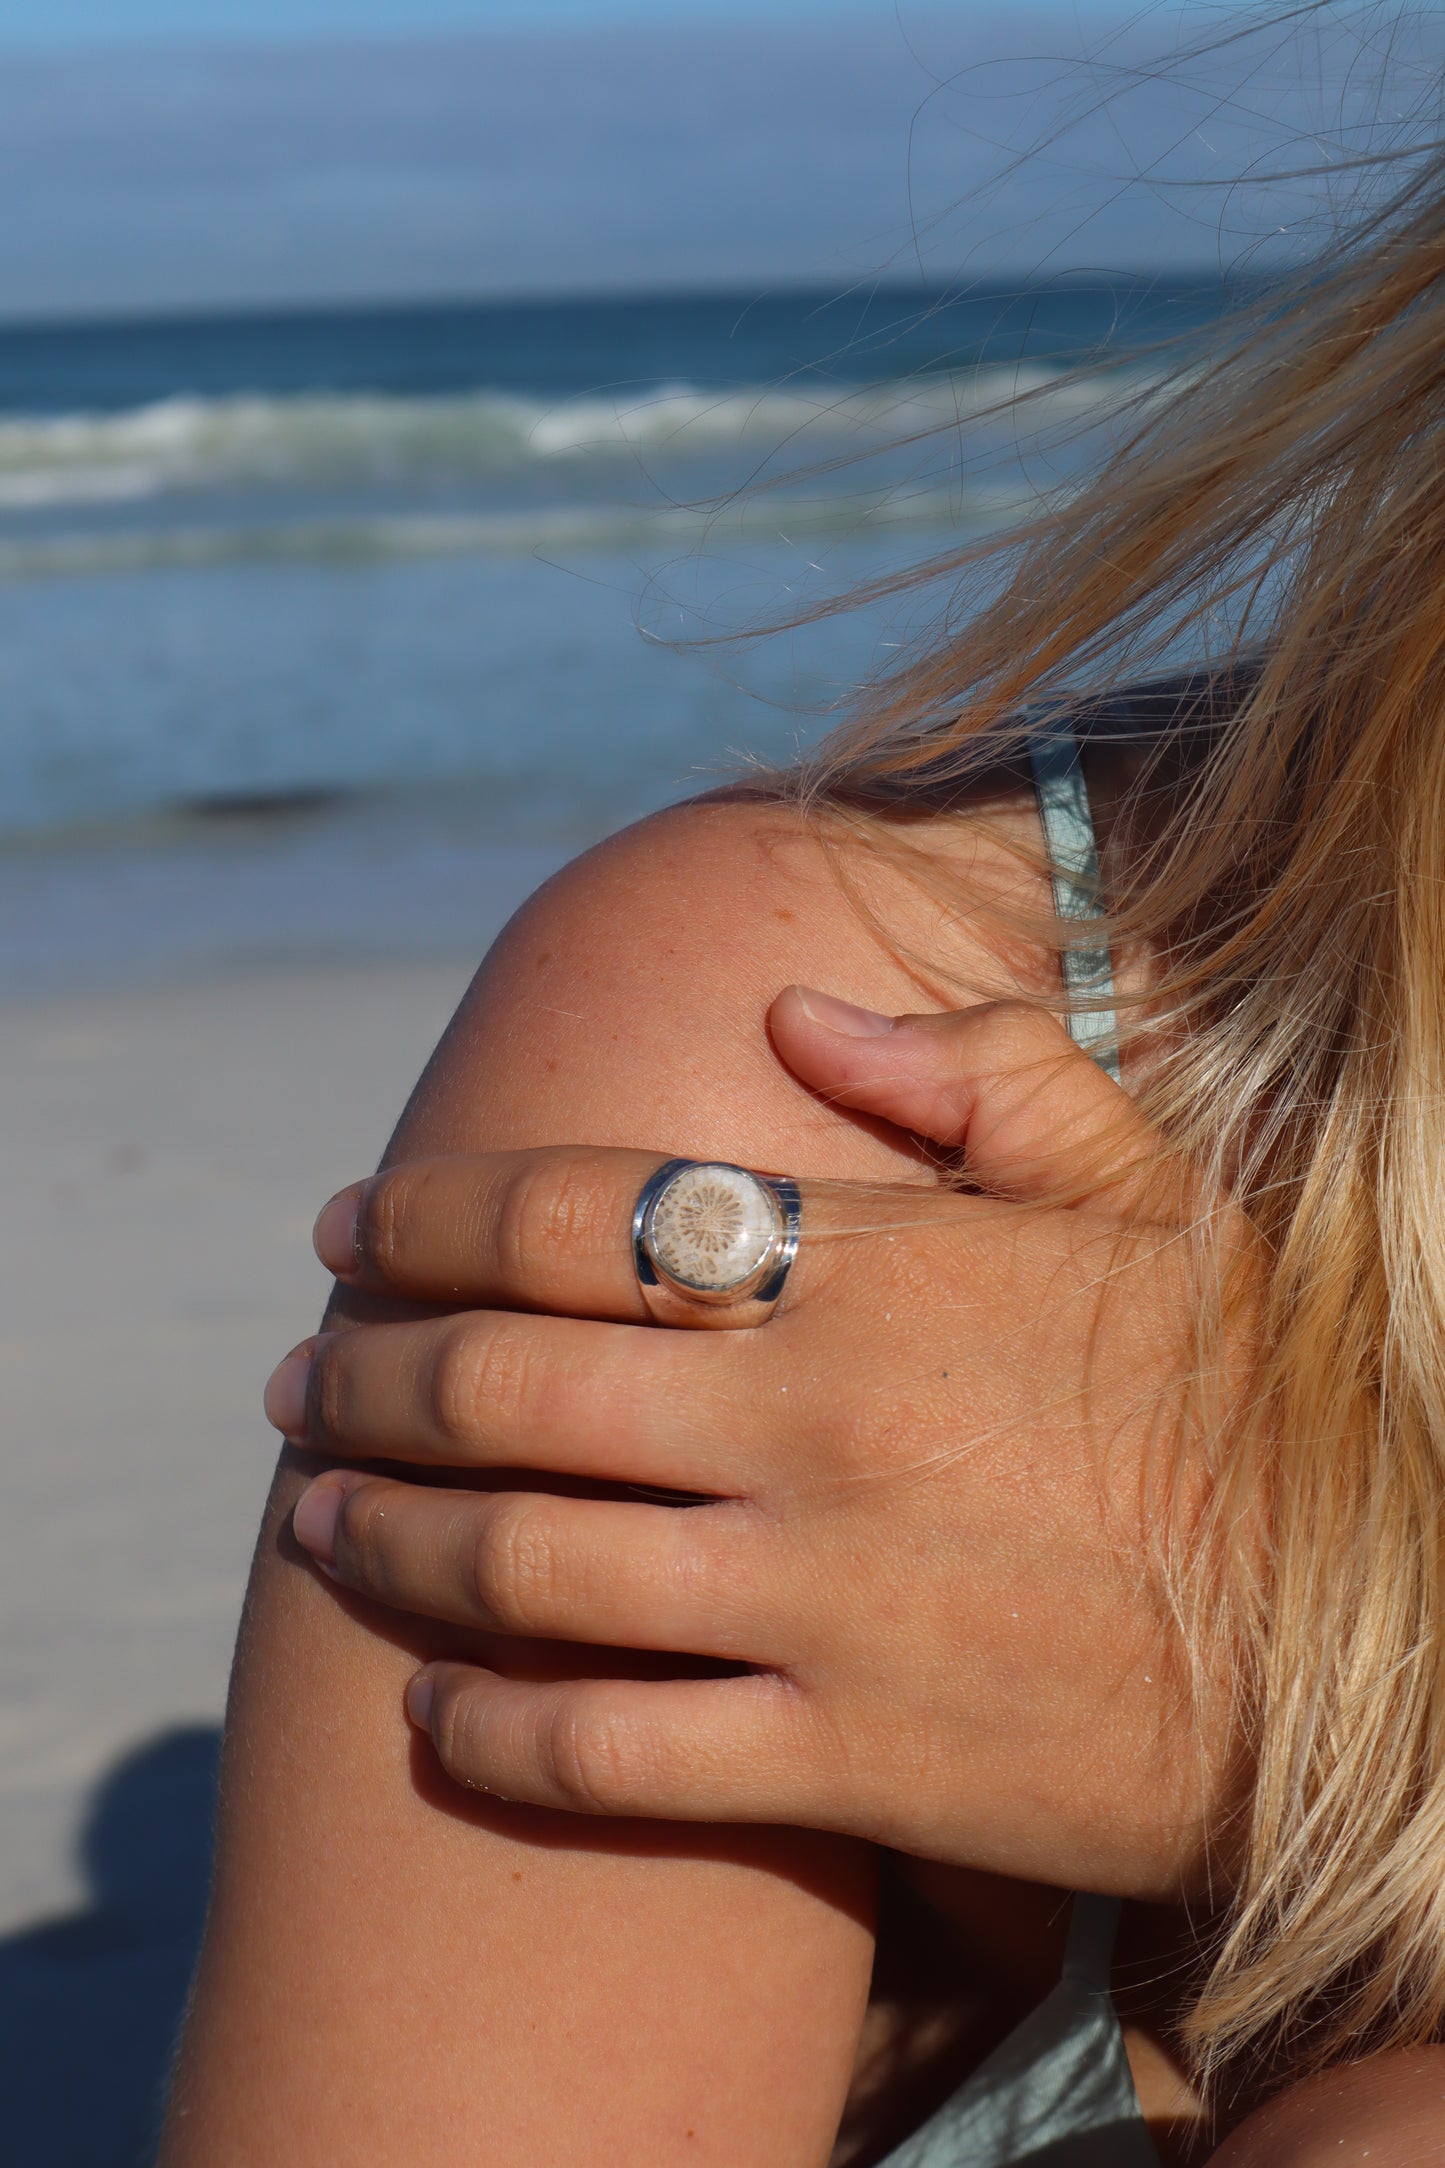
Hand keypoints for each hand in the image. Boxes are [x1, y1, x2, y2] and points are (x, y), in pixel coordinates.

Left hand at [265, 995, 1248, 1896]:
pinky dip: (490, 1736)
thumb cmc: (1247, 1394)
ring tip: (320, 1524)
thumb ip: (983, 1078)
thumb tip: (793, 1014)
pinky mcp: (848, 1759)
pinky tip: (430, 1720)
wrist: (1368, 1638)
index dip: (429, 1214)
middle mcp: (815, 1424)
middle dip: (367, 1376)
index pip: (579, 1213)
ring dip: (389, 1543)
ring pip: (523, 1565)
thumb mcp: (1153, 1192)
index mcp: (874, 1270)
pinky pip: (609, 1752)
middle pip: (505, 1385)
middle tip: (295, 1383)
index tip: (346, 1229)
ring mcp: (820, 1599)